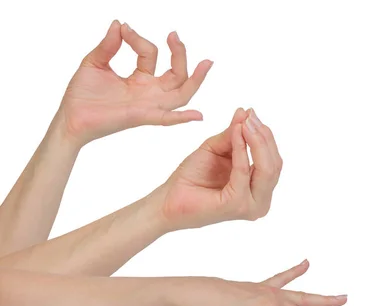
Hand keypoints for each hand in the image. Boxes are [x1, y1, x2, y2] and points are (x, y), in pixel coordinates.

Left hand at [59, 20, 211, 146]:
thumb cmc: (82, 95)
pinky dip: (182, 118)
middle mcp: (149, 93)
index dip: (138, 39)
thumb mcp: (95, 62)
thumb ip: (108, 45)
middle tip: (174, 35)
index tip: (123, 30)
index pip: (151, 54)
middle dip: (180, 54)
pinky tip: (198, 115)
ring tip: (207, 63)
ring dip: (196, 79)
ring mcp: (148, 105)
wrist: (70, 117)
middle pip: (178, 74)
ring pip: (182, 93)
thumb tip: (118, 24)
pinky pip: (166, 118)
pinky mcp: (140, 116)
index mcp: (140, 79)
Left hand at [160, 107, 282, 228]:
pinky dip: (241, 151)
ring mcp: (250, 206)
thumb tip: (247, 112)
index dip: (265, 136)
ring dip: (257, 141)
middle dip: (263, 137)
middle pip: (274, 164)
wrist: (169, 198)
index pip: (273, 161)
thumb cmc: (192, 177)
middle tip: (250, 115)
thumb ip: (234, 134)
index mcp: (258, 189)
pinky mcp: (237, 205)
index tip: (252, 113)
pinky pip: (244, 172)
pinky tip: (237, 134)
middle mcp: (259, 201)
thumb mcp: (217, 149)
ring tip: (245, 122)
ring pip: (266, 169)